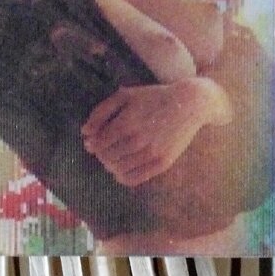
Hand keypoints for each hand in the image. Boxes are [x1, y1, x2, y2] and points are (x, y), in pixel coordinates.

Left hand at [81, 78, 231, 186]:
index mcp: (126, 123)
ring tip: (115, 156)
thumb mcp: (125, 96)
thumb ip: (101, 112)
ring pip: (118, 170)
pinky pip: (134, 179)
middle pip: (106, 158)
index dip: (93, 144)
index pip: (98, 144)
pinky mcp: (163, 163)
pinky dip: (122, 177)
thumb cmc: (153, 97)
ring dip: (111, 165)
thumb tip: (85, 133)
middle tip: (106, 148)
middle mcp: (138, 141)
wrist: (190, 104)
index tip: (94, 141)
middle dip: (101, 154)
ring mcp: (152, 154)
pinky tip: (122, 169)